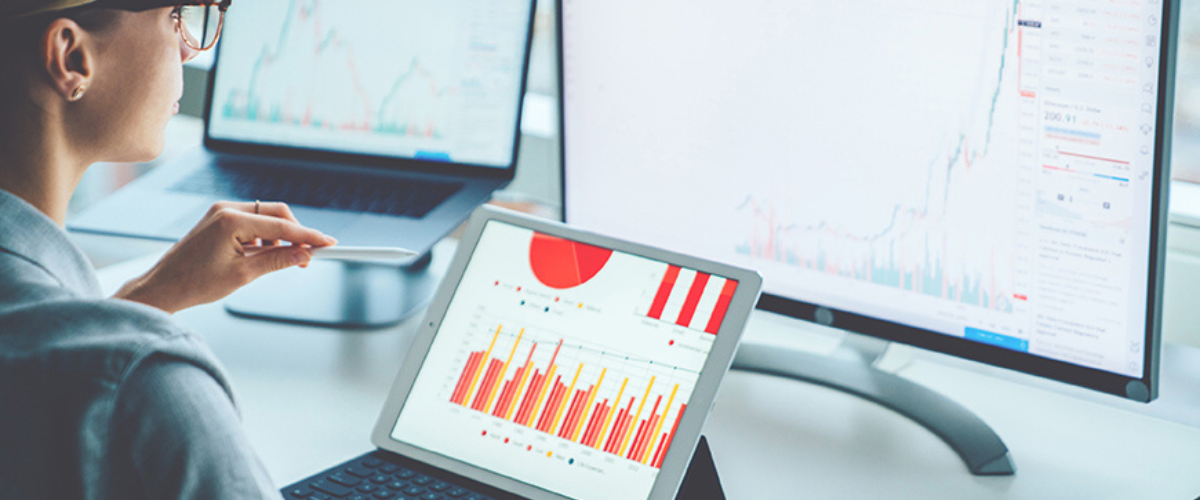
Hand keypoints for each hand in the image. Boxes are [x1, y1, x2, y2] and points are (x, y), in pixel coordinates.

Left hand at [114, 201, 336, 313]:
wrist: (163, 287)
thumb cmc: (196, 283)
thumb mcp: (243, 275)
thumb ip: (278, 261)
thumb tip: (305, 255)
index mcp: (232, 221)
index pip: (282, 226)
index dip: (309, 236)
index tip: (329, 244)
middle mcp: (226, 209)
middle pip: (277, 213)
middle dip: (295, 234)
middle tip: (307, 257)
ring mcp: (221, 212)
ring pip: (265, 217)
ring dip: (279, 237)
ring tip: (280, 262)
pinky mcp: (218, 219)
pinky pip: (252, 221)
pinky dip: (264, 237)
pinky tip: (261, 256)